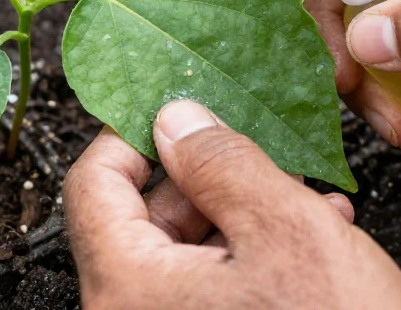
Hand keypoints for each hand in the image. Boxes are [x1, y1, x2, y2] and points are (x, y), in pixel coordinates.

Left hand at [64, 100, 400, 309]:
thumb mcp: (287, 230)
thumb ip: (222, 163)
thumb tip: (176, 118)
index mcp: (129, 288)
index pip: (92, 185)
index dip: (134, 134)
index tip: (176, 109)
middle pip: (140, 218)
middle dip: (205, 178)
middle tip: (258, 153)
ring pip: (183, 253)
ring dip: (239, 215)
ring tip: (303, 199)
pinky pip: (207, 290)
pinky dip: (250, 258)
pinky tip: (308, 241)